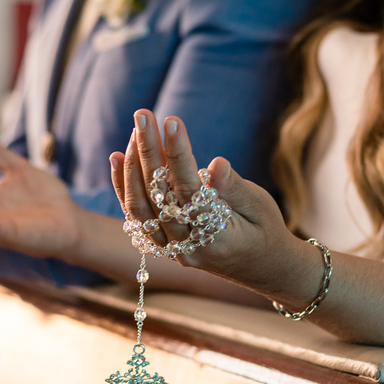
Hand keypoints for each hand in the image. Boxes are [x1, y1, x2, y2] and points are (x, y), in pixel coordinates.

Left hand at [110, 110, 306, 300]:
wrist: (262, 269)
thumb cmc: (266, 230)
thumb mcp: (260, 207)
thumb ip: (234, 188)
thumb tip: (217, 163)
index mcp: (219, 238)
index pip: (190, 191)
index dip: (179, 155)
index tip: (172, 121)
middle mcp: (190, 248)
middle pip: (159, 196)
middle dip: (149, 151)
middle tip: (143, 115)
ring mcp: (174, 250)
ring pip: (141, 208)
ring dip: (134, 166)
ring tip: (136, 129)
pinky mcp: (164, 246)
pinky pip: (137, 217)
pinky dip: (124, 187)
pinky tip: (118, 157)